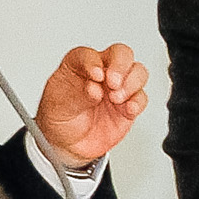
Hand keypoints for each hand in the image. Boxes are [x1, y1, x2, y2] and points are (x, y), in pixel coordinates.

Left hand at [33, 43, 148, 169]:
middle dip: (121, 66)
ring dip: (131, 83)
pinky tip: (128, 109)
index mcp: (78, 65)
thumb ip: (77, 95)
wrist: (67, 143)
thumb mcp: (57, 105)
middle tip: (113, 83)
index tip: (95, 76)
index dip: (94, 62)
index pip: (90, 54)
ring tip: (116, 98)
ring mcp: (117, 87)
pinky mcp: (128, 105)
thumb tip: (95, 88)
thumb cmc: (59, 117)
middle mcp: (102, 72)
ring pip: (138, 72)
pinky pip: (142, 98)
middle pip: (121, 54)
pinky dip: (138, 102)